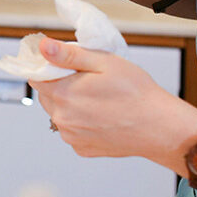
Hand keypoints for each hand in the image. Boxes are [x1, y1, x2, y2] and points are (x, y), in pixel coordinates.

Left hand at [31, 37, 196, 161]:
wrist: (160, 127)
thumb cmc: (136, 93)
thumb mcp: (103, 62)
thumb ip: (68, 55)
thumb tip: (44, 46)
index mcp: (63, 95)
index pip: (35, 77)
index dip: (46, 67)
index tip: (61, 63)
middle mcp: (62, 119)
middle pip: (46, 95)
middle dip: (59, 84)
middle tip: (87, 79)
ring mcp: (72, 137)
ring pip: (59, 113)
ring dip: (70, 104)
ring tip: (98, 98)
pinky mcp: (83, 149)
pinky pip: (72, 130)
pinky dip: (81, 122)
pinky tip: (101, 115)